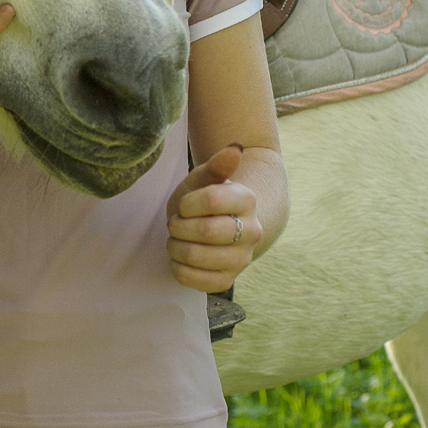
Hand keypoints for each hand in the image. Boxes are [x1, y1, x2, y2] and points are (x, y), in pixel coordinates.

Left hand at [165, 144, 261, 292]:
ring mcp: (242, 259)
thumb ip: (218, 165)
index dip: (187, 203)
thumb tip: (236, 146)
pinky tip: (179, 258)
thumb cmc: (205, 198)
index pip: (211, 200)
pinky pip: (196, 281)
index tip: (184, 204)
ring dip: (175, 246)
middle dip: (179, 225)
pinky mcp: (228, 280)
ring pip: (197, 257)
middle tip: (175, 223)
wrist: (219, 225)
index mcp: (246, 200)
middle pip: (205, 231)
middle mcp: (252, 231)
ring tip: (176, 239)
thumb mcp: (205, 178)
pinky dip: (178, 268)